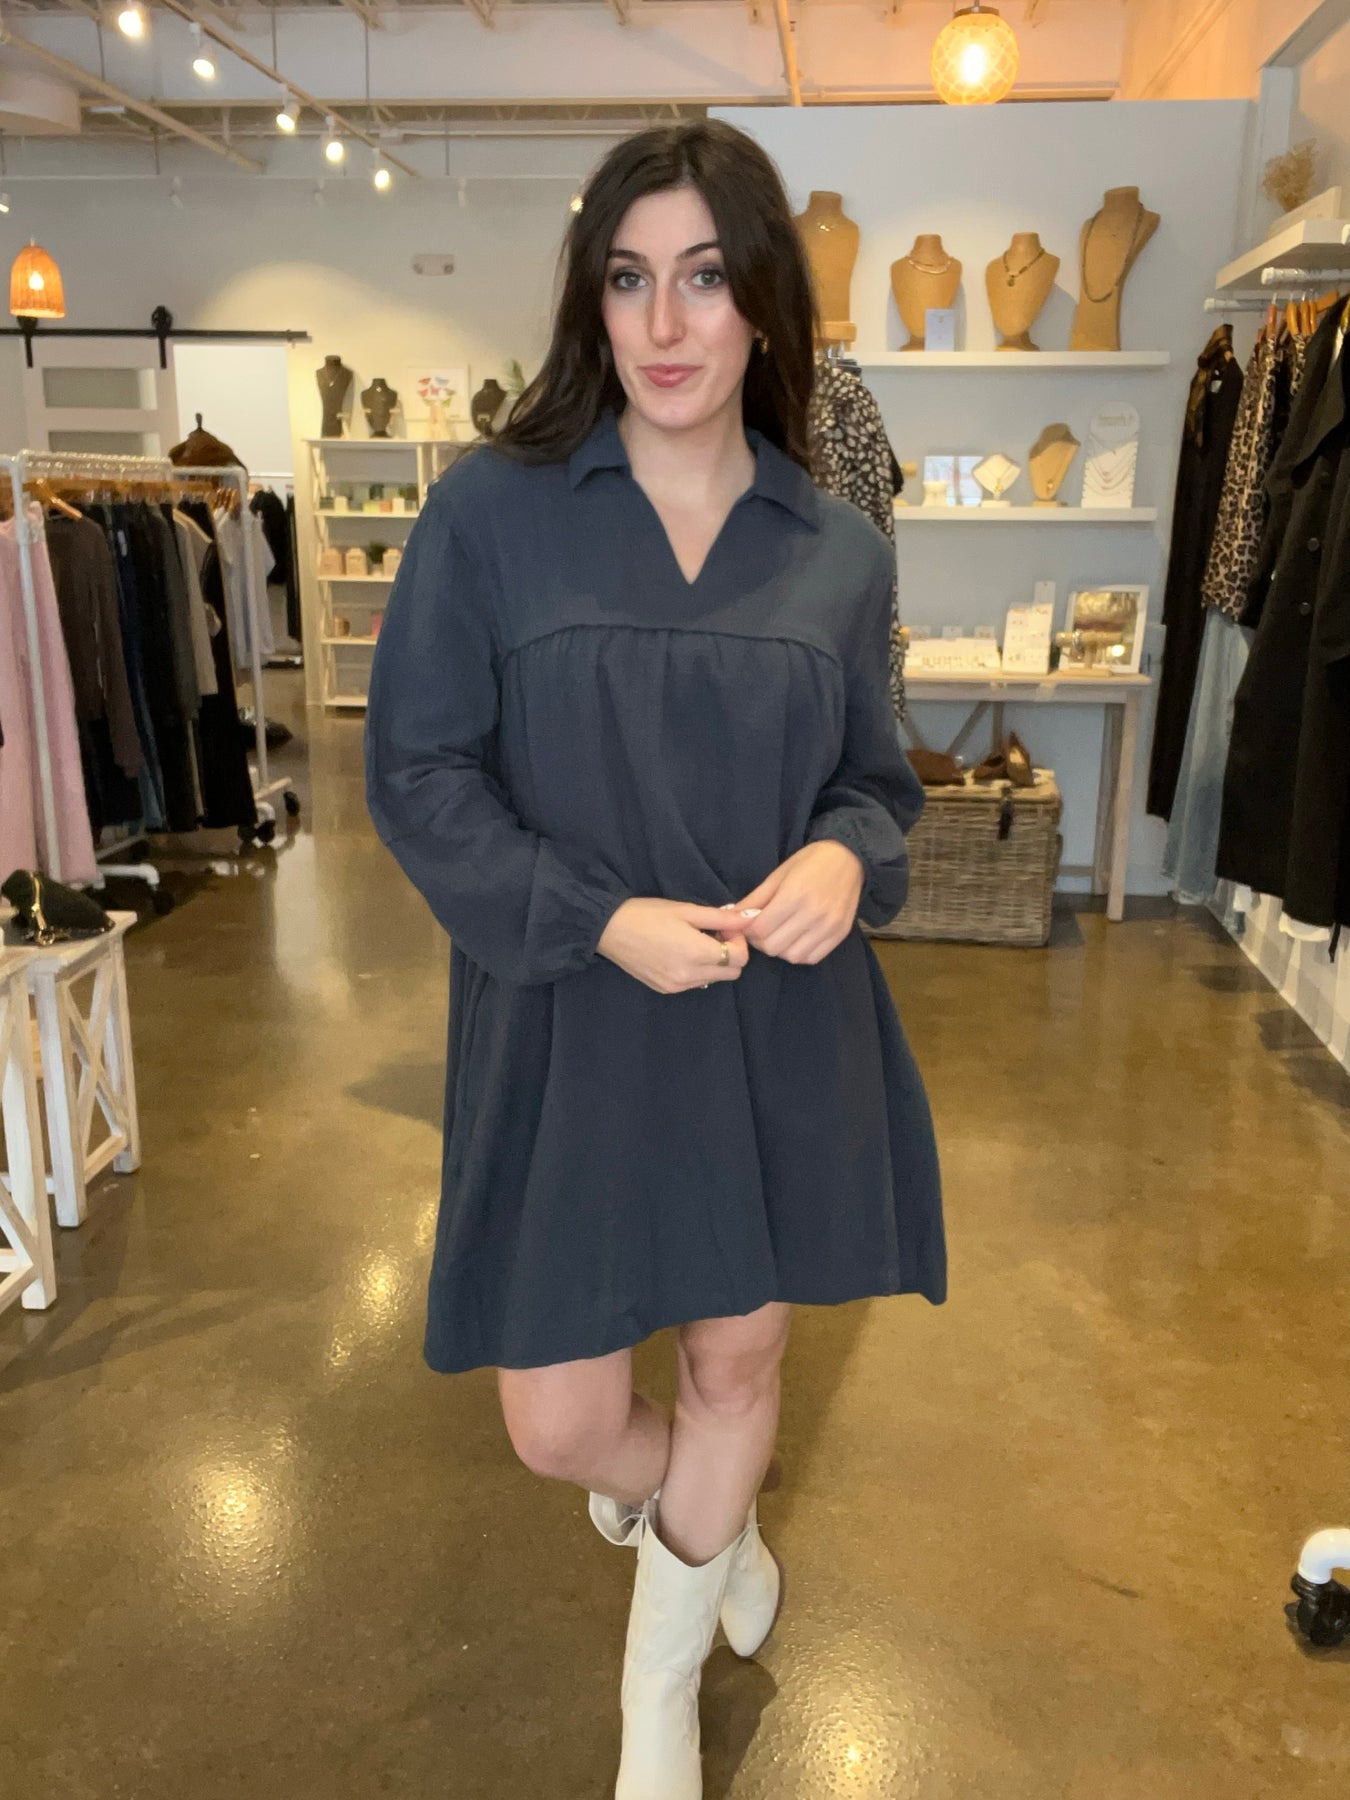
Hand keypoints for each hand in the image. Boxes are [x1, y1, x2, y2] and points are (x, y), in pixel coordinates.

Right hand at [597, 899, 751, 995]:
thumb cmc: (648, 914)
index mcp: (697, 954)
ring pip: (715, 979)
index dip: (738, 940)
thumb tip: (752, 918)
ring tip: (694, 942)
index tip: (723, 926)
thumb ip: (722, 917)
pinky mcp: (666, 990)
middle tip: (712, 933)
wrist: (609, 930)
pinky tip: (681, 952)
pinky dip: (698, 970)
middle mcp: (690, 976)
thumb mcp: (687, 910)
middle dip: (730, 953)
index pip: (740, 958)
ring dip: (714, 962)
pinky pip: (695, 983)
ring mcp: (677, 986)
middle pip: (732, 973)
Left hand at [735, 841, 863, 964]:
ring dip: (780, 949)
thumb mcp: (778, 875)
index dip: (747, 930)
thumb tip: (730, 918)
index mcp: (794, 895)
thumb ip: (755, 899)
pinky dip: (799, 953)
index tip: (747, 924)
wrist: (849, 858)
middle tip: (762, 929)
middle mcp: (813, 914)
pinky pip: (812, 958)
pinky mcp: (840, 935)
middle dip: (761, 941)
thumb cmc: (810, 862)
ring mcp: (829, 927)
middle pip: (773, 946)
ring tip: (780, 934)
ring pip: (792, 956)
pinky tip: (796, 939)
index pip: (760, 929)